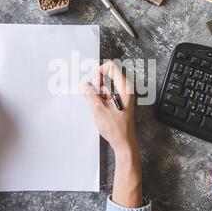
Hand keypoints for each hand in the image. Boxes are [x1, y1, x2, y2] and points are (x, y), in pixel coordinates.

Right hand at [83, 61, 141, 207]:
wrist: (125, 143)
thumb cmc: (117, 129)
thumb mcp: (99, 110)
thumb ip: (90, 95)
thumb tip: (85, 85)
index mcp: (124, 88)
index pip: (111, 66)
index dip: (99, 72)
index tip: (95, 84)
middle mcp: (126, 90)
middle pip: (109, 75)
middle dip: (98, 84)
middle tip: (95, 96)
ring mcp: (123, 96)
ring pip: (107, 86)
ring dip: (99, 94)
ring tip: (100, 108)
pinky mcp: (120, 103)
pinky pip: (108, 95)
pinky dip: (101, 100)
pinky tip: (101, 111)